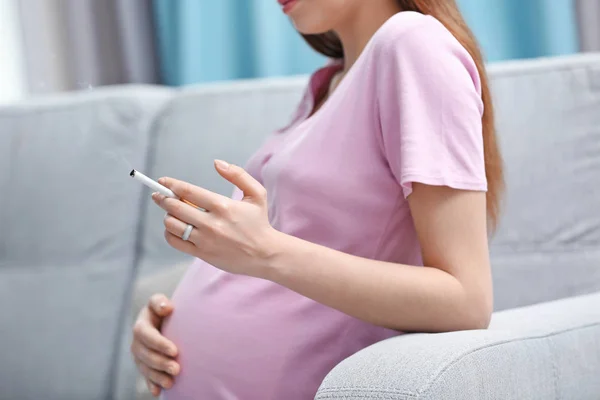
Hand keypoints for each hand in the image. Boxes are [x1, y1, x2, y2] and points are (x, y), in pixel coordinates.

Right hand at [131, 294, 179, 396]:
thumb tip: (166, 308)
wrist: (164, 319)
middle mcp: (137, 340)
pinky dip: (151, 384)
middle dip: (160, 362)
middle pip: (145, 354)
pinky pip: (145, 376)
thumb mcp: (160, 302)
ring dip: (157, 376)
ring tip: (171, 382)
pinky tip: (157, 392)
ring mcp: (139, 354)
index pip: (146, 334)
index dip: (159, 343)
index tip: (175, 351)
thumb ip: (159, 302)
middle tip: (176, 369)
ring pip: (144, 367)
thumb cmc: (164, 309)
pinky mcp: (143, 364)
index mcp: (141, 324)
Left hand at [151, 160, 279, 277]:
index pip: (188, 192)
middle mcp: (212, 223)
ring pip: (172, 225)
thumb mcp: (257, 194)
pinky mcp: (202, 253)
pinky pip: (175, 242)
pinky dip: (170, 233)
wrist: (265, 254)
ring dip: (168, 216)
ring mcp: (205, 240)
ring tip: (172, 213)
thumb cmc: (259, 222)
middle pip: (175, 207)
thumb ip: (238, 175)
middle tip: (159, 195)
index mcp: (223, 206)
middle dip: (164, 199)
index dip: (172, 184)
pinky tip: (175, 228)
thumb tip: (217, 163)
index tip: (163, 181)